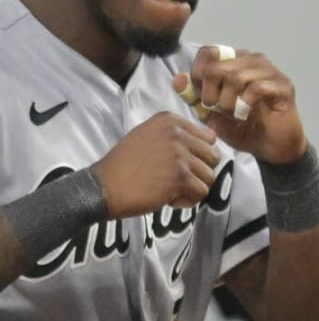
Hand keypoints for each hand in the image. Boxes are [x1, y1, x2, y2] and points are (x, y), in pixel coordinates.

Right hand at [91, 111, 219, 216]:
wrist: (104, 186)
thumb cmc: (125, 165)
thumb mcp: (147, 136)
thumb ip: (176, 134)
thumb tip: (212, 137)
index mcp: (169, 121)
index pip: (208, 138)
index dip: (198, 155)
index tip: (178, 163)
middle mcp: (176, 134)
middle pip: (212, 157)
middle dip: (199, 172)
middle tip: (177, 179)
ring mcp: (179, 156)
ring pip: (209, 176)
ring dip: (193, 187)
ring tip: (171, 189)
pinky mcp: (180, 177)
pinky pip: (202, 192)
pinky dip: (188, 200)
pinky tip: (169, 198)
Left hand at [173, 45, 307, 164]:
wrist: (273, 150)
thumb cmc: (245, 129)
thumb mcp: (212, 114)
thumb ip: (195, 96)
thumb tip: (178, 80)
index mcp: (236, 61)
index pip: (208, 52)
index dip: (197, 74)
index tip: (200, 97)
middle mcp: (254, 60)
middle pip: (218, 65)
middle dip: (210, 91)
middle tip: (215, 109)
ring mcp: (271, 72)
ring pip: (236, 76)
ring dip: (227, 101)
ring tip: (232, 114)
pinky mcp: (283, 87)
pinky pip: (256, 88)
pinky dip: (245, 104)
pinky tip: (245, 114)